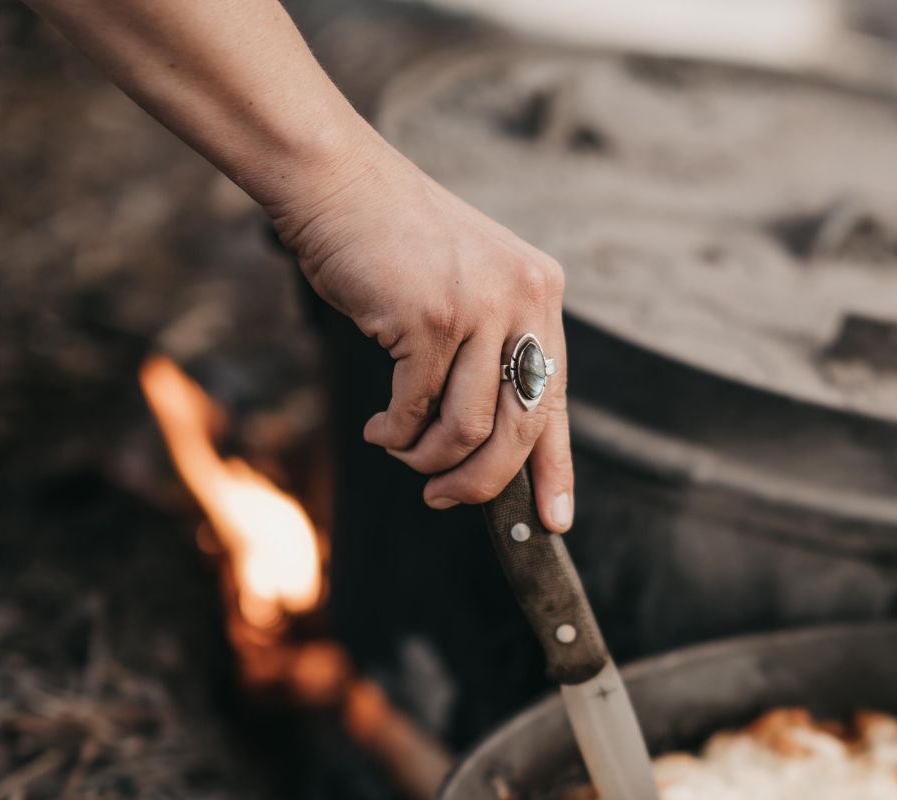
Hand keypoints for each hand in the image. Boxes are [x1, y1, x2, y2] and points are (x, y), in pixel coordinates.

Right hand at [269, 145, 575, 527]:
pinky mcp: (430, 317)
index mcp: (540, 292)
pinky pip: (415, 408)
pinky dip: (393, 432)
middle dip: (480, 482)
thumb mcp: (461, 286)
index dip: (555, 467)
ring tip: (398, 450)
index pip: (556, 398)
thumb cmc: (389, 241)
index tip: (556, 518)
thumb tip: (481, 438)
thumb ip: (485, 344)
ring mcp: (480, 307)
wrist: (339, 185)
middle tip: (442, 499)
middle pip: (518, 427)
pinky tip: (376, 427)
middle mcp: (524, 298)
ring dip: (426, 457)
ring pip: (466, 428)